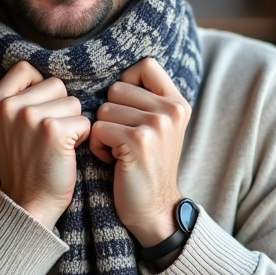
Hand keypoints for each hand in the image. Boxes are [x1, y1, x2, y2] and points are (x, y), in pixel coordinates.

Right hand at [0, 60, 90, 228]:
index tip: (40, 111)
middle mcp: (7, 107)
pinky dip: (83, 137)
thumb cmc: (26, 165)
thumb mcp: (7, 127)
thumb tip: (52, 77)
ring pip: (73, 101)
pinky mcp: (53, 131)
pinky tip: (67, 152)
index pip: (25, 68)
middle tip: (48, 136)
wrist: (28, 204)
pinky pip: (84, 120)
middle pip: (55, 84)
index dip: (41, 87)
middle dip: (60, 107)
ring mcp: (29, 117)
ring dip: (73, 122)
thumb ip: (19, 99)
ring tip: (57, 145)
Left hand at [89, 58, 191, 248]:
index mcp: (177, 103)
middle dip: (110, 113)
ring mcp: (156, 125)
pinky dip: (98, 147)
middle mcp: (171, 110)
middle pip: (116, 88)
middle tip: (123, 139)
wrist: (155, 209)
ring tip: (119, 152)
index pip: (145, 65)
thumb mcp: (159, 128)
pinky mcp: (138, 142)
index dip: (126, 82)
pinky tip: (113, 161)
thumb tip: (115, 73)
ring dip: (103, 132)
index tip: (127, 109)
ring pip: (103, 109)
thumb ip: (147, 99)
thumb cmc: (147, 166)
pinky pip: (98, 129)